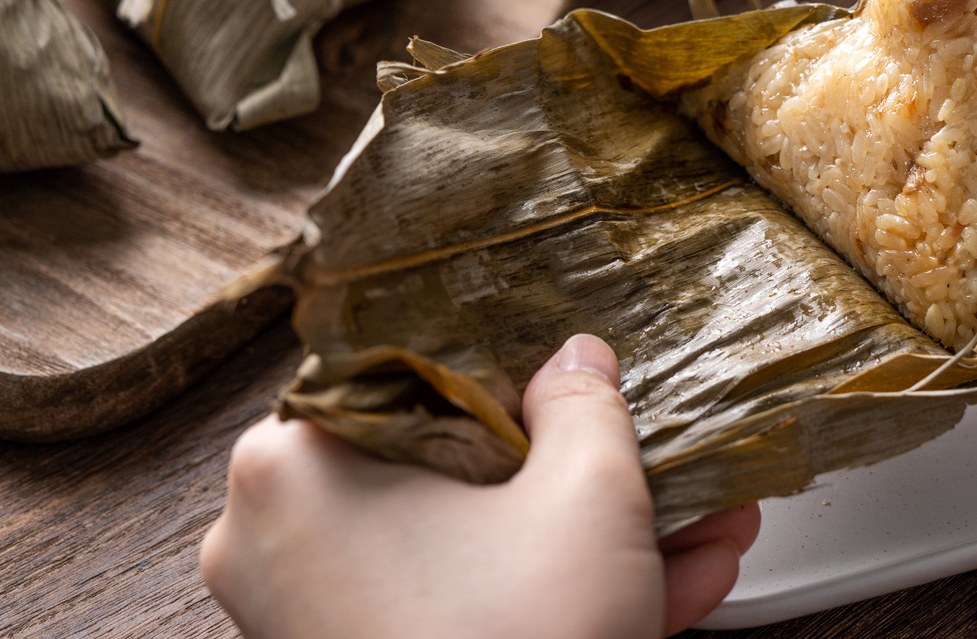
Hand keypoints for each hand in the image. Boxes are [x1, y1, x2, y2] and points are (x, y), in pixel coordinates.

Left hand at [201, 334, 759, 638]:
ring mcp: (312, 613)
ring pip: (475, 544)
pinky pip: (466, 605)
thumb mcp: (588, 496)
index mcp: (300, 458)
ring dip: (589, 536)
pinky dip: (551, 593)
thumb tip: (574, 363)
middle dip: (581, 472)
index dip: (519, 370)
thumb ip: (585, 404)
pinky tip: (663, 587)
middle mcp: (281, 534)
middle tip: (657, 461)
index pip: (419, 371)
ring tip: (695, 529)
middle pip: (460, 468)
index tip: (580, 382)